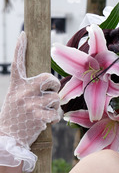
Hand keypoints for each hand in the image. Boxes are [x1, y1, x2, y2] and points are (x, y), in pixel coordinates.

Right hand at [0, 32, 60, 149]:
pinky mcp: (39, 116)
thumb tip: (50, 82)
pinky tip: (43, 122)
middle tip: (50, 92)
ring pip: (56, 98)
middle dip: (54, 85)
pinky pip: (56, 113)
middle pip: (50, 78)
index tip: (24, 34)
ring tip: (41, 112)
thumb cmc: (16, 117)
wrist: (9, 138)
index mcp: (16, 86)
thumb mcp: (16, 99)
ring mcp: (31, 104)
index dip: (20, 48)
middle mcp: (23, 92)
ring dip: (53, 106)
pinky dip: (53, 119)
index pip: (17, 63)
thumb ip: (29, 89)